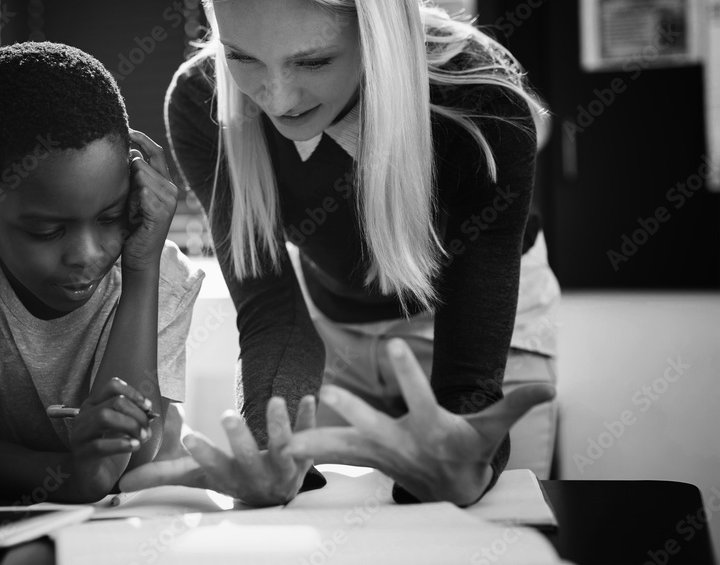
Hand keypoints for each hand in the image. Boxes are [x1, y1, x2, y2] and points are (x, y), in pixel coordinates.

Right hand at [69, 377, 152, 458]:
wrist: (94, 480)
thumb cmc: (110, 452)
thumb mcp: (123, 430)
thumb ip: (134, 418)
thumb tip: (151, 412)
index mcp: (94, 405)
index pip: (112, 385)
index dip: (133, 393)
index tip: (148, 407)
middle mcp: (84, 415)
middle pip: (114, 401)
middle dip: (137, 414)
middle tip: (147, 429)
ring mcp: (80, 434)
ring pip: (104, 417)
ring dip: (130, 426)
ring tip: (142, 438)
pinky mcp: (81, 453)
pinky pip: (99, 445)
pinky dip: (121, 444)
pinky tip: (134, 446)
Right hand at [119, 396, 315, 506]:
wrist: (275, 493)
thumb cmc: (231, 478)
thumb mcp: (198, 477)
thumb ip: (163, 476)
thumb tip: (121, 486)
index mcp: (229, 478)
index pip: (212, 468)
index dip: (203, 454)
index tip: (189, 437)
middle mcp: (257, 475)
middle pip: (248, 458)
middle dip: (239, 439)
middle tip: (228, 415)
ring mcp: (284, 466)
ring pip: (284, 448)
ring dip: (280, 426)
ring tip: (274, 400)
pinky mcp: (305, 454)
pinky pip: (311, 437)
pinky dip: (310, 419)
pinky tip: (309, 397)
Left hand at [122, 129, 177, 272]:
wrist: (139, 257)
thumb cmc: (133, 228)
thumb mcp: (133, 196)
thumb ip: (135, 176)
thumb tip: (130, 152)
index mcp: (165, 182)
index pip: (155, 151)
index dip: (141, 138)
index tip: (126, 129)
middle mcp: (171, 188)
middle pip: (141, 162)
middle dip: (128, 178)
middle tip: (129, 203)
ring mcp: (168, 200)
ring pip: (139, 175)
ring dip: (128, 194)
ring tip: (132, 212)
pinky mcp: (161, 212)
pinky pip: (141, 192)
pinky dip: (132, 204)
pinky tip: (134, 218)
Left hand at [284, 339, 555, 505]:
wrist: (450, 490)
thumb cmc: (469, 451)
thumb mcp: (493, 430)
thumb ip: (516, 406)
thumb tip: (552, 389)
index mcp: (432, 430)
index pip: (420, 397)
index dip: (409, 374)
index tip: (395, 345)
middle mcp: (402, 443)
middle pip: (374, 425)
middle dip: (352, 409)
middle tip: (328, 390)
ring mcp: (380, 454)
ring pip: (346, 447)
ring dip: (318, 442)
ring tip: (287, 441)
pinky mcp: (366, 458)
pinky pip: (335, 453)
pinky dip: (312, 450)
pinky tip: (284, 446)